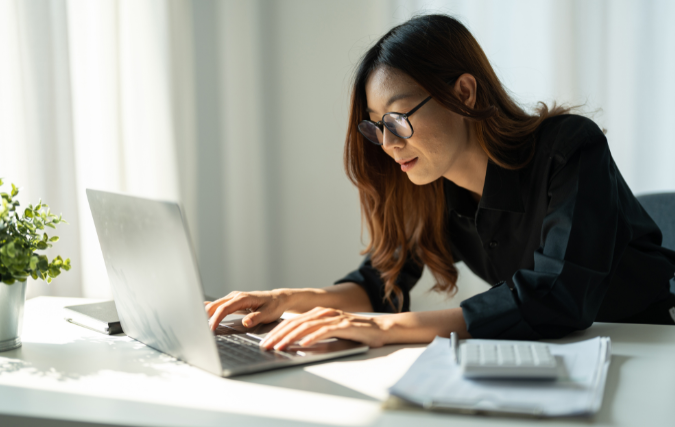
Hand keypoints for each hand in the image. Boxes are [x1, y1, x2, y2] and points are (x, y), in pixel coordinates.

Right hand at [205, 290, 289, 330]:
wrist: (278, 299)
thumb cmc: (273, 306)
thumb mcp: (268, 313)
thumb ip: (256, 318)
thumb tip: (245, 323)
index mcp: (243, 298)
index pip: (224, 308)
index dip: (216, 319)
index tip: (211, 329)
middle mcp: (236, 296)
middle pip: (216, 305)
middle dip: (207, 317)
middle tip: (200, 330)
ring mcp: (233, 297)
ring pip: (215, 305)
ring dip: (207, 314)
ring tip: (200, 326)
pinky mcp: (232, 301)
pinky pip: (219, 305)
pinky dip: (210, 310)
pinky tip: (202, 314)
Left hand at [259, 307, 388, 350]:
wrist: (381, 329)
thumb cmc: (356, 333)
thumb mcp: (331, 333)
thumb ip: (315, 335)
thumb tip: (294, 345)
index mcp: (319, 313)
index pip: (292, 322)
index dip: (277, 332)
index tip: (265, 342)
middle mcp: (325, 312)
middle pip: (296, 323)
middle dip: (278, 335)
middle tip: (266, 346)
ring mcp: (335, 318)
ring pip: (307, 326)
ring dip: (291, 337)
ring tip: (280, 347)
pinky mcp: (345, 325)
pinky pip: (326, 331)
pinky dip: (313, 338)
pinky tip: (304, 345)